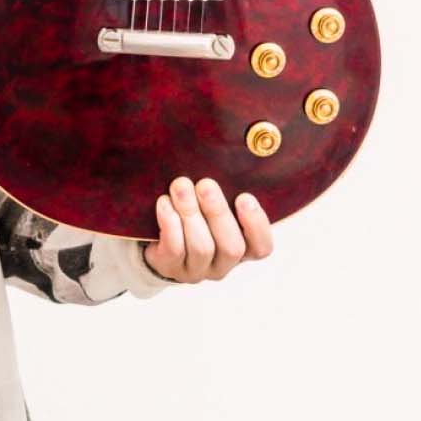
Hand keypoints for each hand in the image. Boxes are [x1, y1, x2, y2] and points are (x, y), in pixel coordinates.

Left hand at [144, 175, 272, 282]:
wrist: (159, 237)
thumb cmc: (196, 212)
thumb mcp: (213, 203)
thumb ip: (227, 189)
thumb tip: (233, 150)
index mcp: (242, 249)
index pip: (261, 247)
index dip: (256, 225)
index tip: (244, 197)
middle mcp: (223, 264)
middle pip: (232, 247)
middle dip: (218, 212)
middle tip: (206, 184)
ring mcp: (198, 270)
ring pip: (202, 247)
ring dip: (191, 212)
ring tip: (180, 186)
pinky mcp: (171, 268)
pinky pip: (174, 250)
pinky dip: (170, 223)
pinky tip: (164, 203)